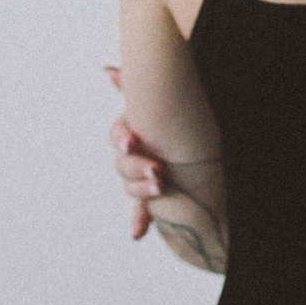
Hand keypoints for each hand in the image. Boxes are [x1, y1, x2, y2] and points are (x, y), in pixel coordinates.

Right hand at [103, 64, 164, 236]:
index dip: (122, 139)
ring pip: (130, 185)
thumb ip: (132, 86)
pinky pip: (140, 211)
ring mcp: (142, 177)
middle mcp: (135, 155)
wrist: (198, 148)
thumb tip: (107, 70)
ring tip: (162, 186)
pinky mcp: (151, 198)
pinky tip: (137, 233)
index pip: (119, 136)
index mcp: (134, 132)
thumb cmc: (176, 122)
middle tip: (157, 167)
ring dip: (142, 187)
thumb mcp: (160, 103)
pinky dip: (138, 221)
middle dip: (137, 165)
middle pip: (123, 163)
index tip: (132, 140)